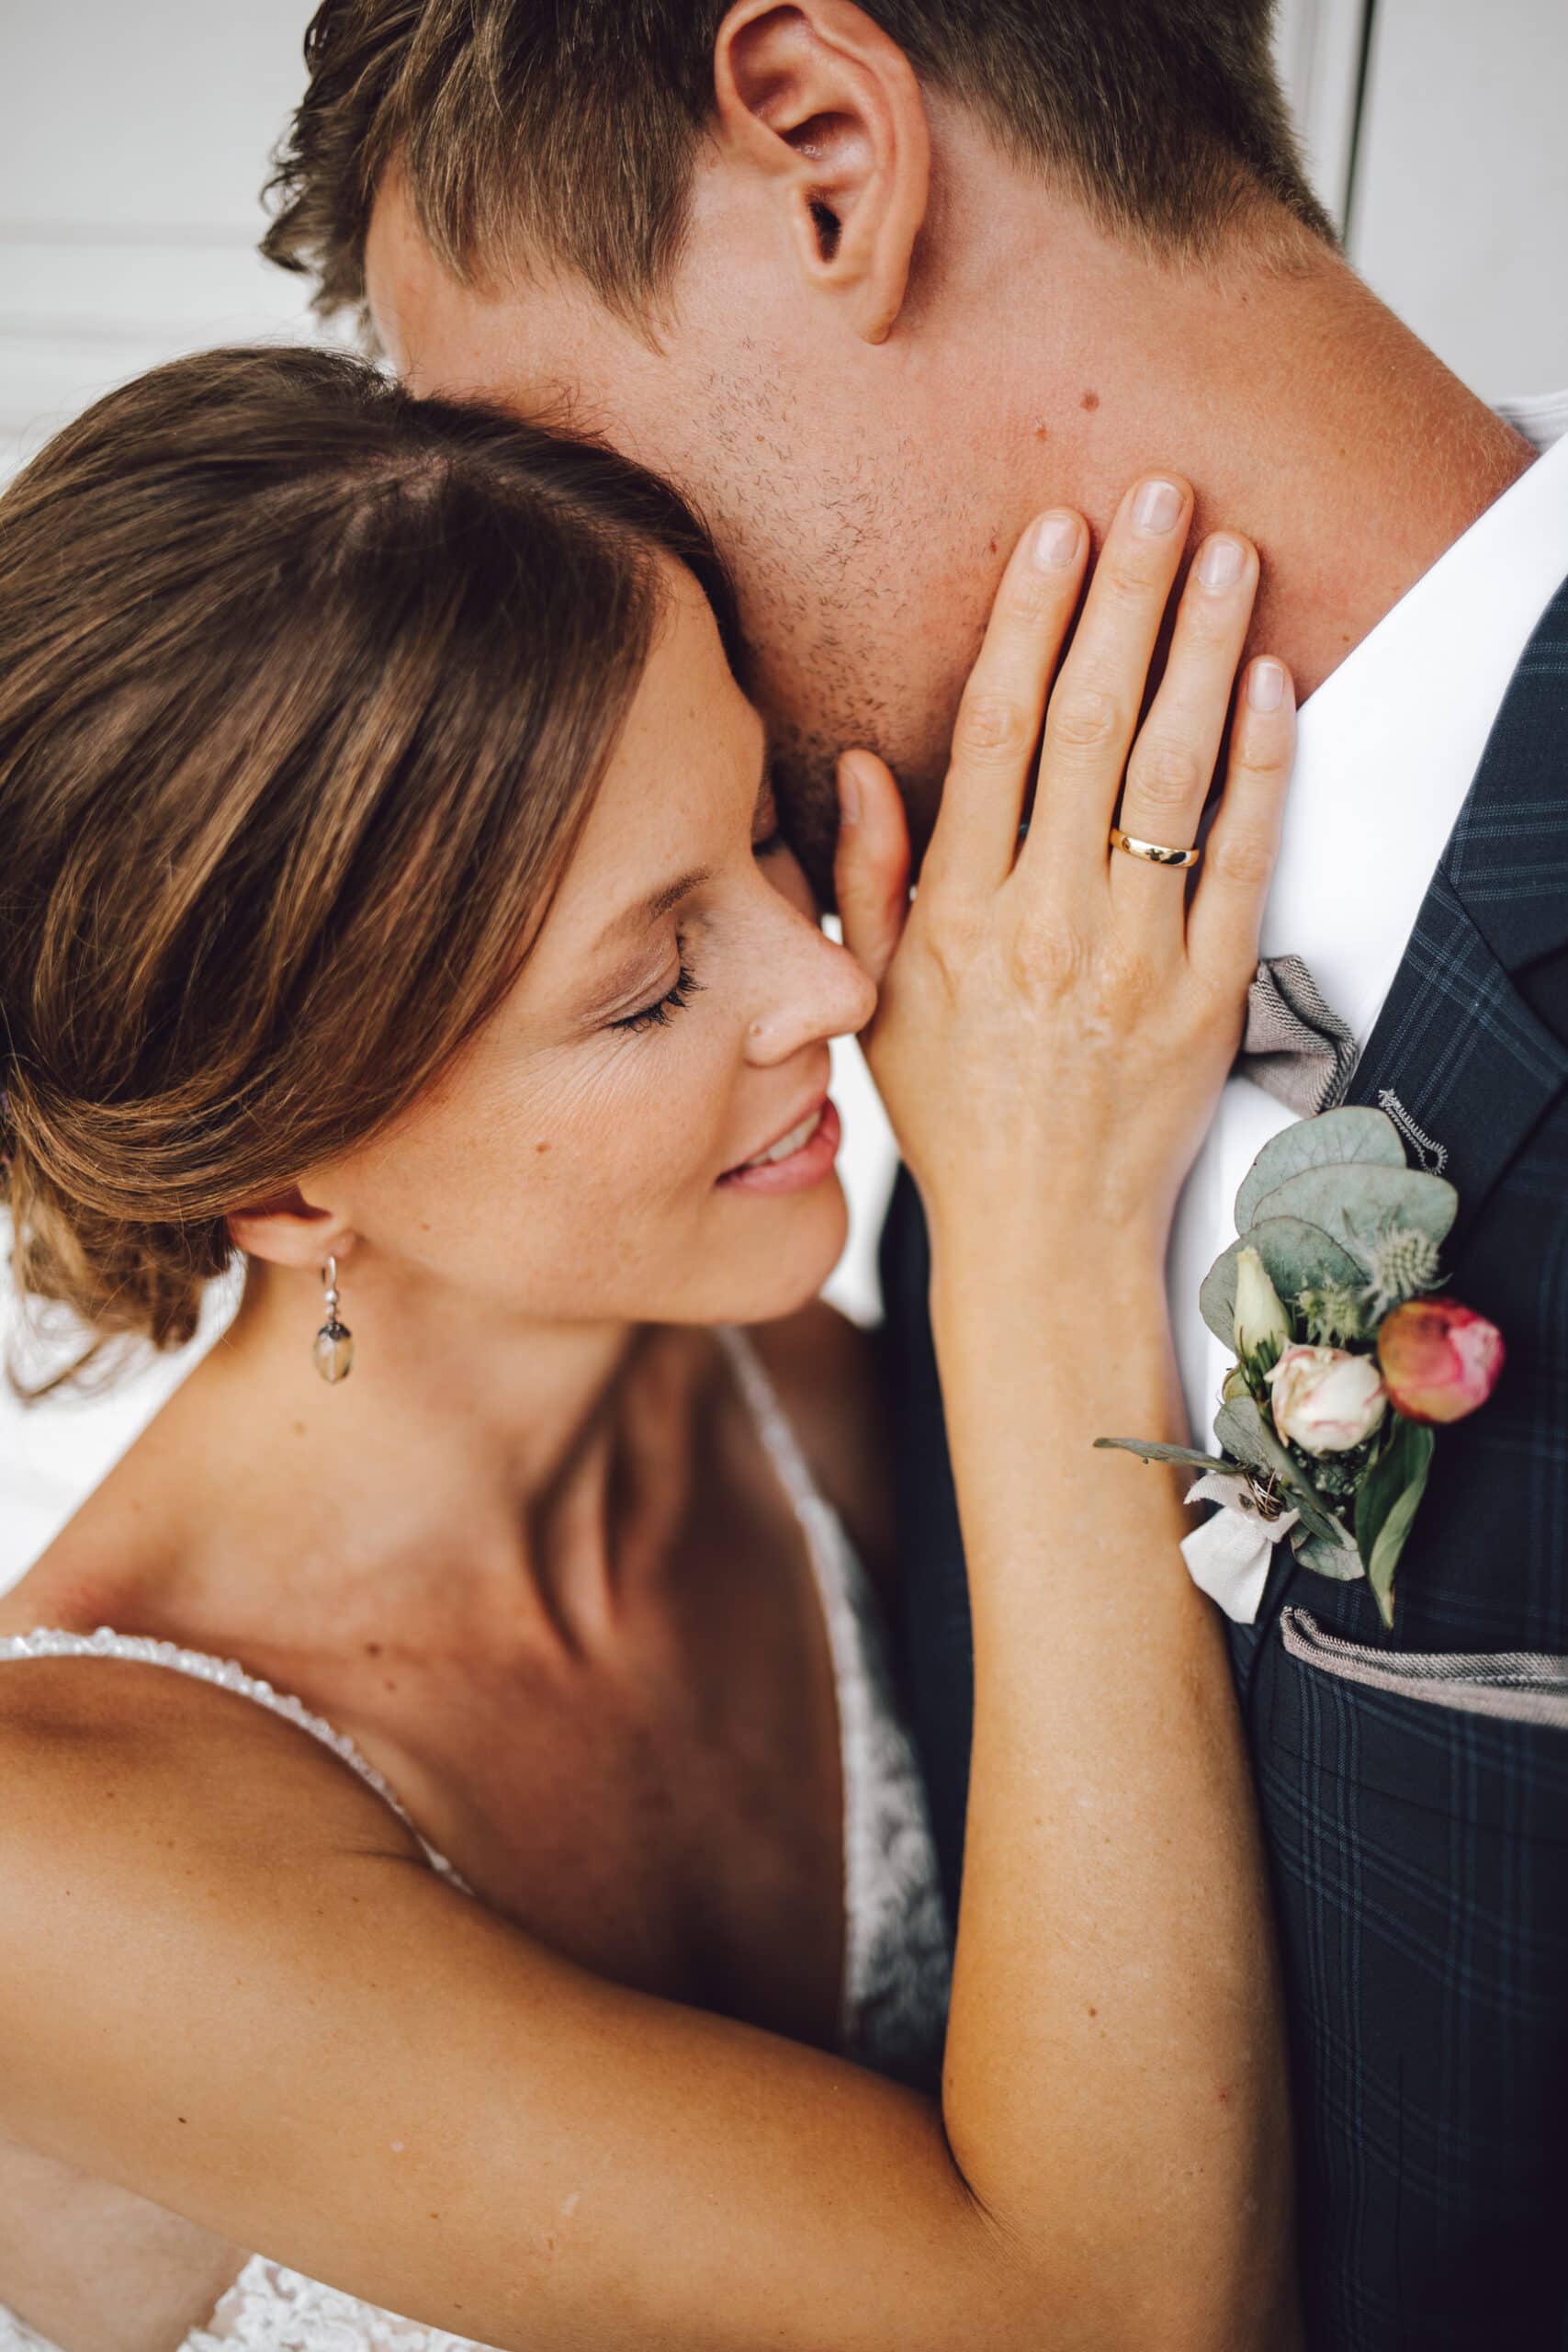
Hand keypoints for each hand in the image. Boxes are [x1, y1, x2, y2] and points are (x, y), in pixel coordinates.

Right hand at [835, 476, 1294, 1263]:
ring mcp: (1134, 956)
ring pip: (1172, 775)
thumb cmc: (959, 1120)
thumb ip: (869, 881)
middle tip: (1162, 496)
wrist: (1044, 1239)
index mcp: (958, 915)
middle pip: (1093, 726)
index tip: (1060, 532)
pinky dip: (1260, 770)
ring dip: (1204, 651)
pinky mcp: (1210, 995)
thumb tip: (857, 762)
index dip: (1030, 622)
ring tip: (1230, 554)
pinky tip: (1271, 685)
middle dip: (1129, 598)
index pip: (995, 735)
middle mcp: (1045, 922)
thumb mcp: (874, 1005)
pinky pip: (1241, 863)